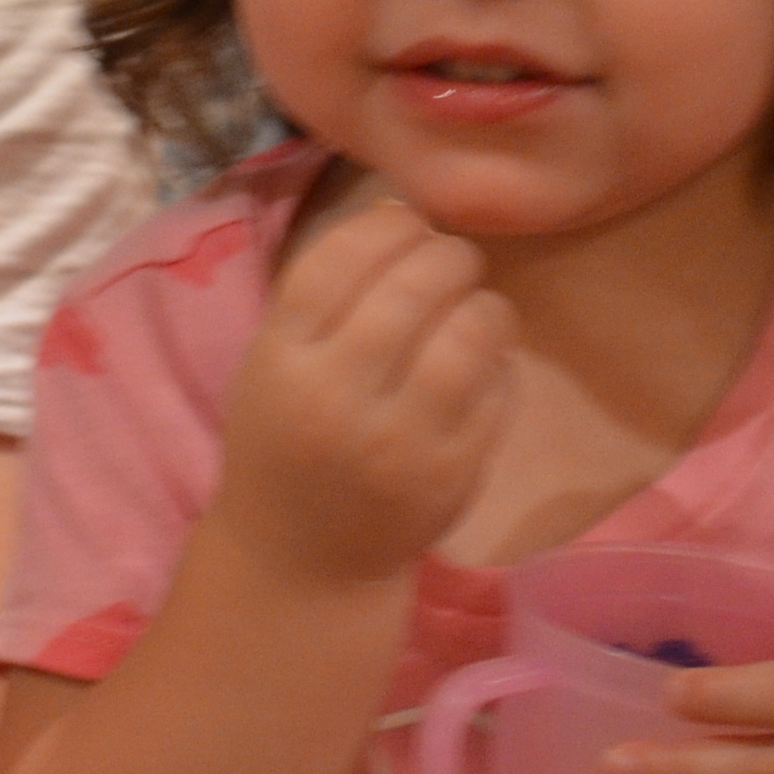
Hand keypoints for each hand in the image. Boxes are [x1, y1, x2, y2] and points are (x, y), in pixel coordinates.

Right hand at [210, 201, 517, 584]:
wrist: (303, 562)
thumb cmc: (286, 444)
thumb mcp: (273, 364)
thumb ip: (325, 291)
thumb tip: (402, 211)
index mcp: (282, 362)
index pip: (339, 261)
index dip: (385, 227)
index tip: (407, 225)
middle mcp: (338, 399)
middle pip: (411, 290)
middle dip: (447, 257)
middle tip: (454, 262)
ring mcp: (401, 442)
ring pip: (468, 337)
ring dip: (484, 305)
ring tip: (476, 308)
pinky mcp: (453, 475)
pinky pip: (499, 391)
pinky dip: (501, 363)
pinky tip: (484, 363)